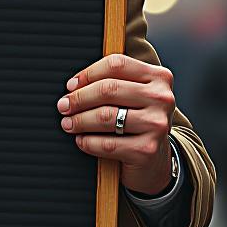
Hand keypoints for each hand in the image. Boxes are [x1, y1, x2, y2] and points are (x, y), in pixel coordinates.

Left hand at [57, 53, 175, 195]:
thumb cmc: (136, 121)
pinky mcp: (147, 150)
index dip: (88, 73)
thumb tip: (73, 85)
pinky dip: (87, 142)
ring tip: (68, 123)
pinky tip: (81, 141)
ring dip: (80, 120)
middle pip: (109, 89)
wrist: (156, 161)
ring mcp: (156, 124)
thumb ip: (112, 82)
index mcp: (159, 77)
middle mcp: (162, 98)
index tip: (71, 85)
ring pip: (105, 116)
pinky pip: (107, 143)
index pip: (117, 65)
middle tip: (63, 106)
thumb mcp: (133, 96)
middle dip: (79, 98)